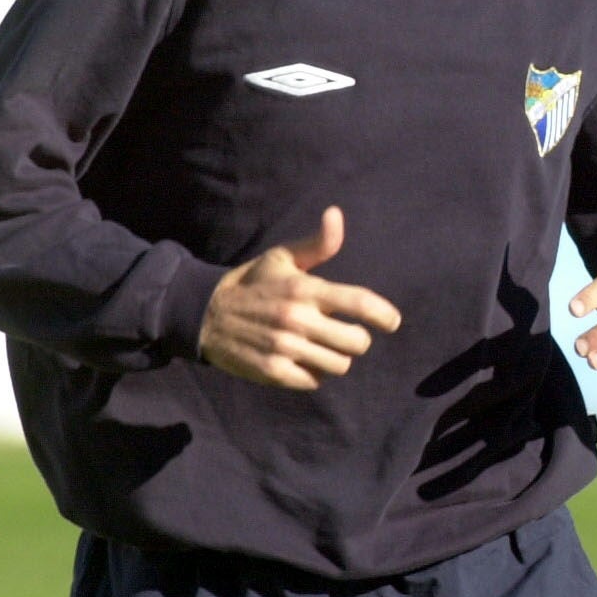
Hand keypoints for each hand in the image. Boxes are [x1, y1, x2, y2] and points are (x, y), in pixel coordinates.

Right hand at [198, 207, 400, 390]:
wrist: (204, 314)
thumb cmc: (253, 283)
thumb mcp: (282, 257)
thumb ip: (317, 243)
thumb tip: (336, 215)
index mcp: (305, 289)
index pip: (359, 303)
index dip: (384, 315)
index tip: (392, 322)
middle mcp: (298, 319)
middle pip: (356, 342)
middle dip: (357, 340)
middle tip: (345, 335)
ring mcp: (285, 347)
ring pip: (339, 365)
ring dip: (335, 358)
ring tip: (321, 347)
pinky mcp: (272, 371)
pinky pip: (314, 381)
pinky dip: (314, 374)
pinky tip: (302, 360)